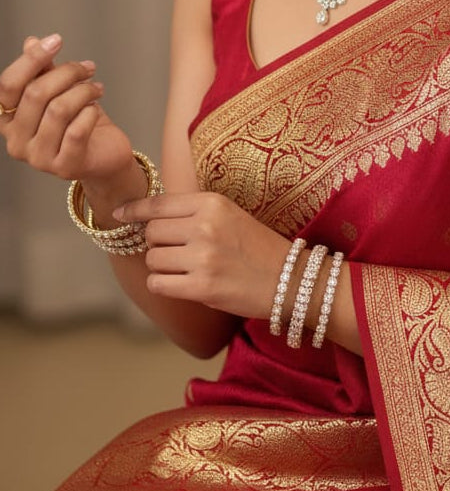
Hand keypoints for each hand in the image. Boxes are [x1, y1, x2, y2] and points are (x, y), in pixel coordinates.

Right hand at [0, 34, 132, 181]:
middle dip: (67, 73)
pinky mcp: (64, 167)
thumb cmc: (79, 122)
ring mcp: (38, 158)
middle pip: (36, 93)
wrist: (104, 156)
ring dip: (83, 92)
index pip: (8, 85)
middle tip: (88, 68)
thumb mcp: (60, 92)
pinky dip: (90, 113)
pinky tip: (95, 110)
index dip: (31, 59)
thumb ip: (43, 70)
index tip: (56, 40)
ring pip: (58, 110)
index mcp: (8, 119)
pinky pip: (77, 130)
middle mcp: (16, 141)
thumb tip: (31, 42)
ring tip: (97, 89)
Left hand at [115, 191, 289, 319]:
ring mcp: (203, 257)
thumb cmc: (257, 247)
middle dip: (157, 243)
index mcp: (212, 203)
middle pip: (151, 232)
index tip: (119, 214)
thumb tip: (149, 218)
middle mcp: (205, 226)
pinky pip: (159, 284)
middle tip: (176, 251)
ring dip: (162, 266)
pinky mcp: (202, 287)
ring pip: (153, 259)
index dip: (134, 210)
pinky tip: (181, 284)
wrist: (289, 279)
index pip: (159, 203)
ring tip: (186, 269)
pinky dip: (163, 285)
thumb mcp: (229, 215)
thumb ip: (193, 213)